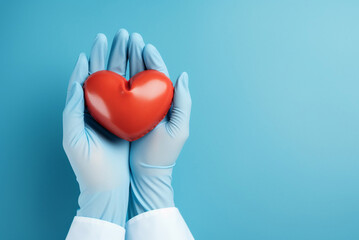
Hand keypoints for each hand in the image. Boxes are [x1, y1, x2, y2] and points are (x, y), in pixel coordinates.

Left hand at [62, 29, 130, 226]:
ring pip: (120, 83)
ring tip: (132, 45)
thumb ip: (72, 111)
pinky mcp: (128, 122)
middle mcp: (98, 110)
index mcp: (82, 112)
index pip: (85, 80)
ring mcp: (114, 115)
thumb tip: (76, 83)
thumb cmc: (88, 166)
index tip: (97, 45)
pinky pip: (132, 98)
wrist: (109, 187)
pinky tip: (143, 71)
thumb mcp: (73, 139)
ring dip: (125, 63)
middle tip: (120, 36)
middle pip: (104, 76)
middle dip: (111, 54)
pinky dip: (137, 83)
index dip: (90, 61)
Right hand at [126, 33, 191, 217]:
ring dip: (126, 62)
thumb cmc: (163, 153)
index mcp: (165, 103)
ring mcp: (136, 109)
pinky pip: (119, 95)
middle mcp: (151, 103)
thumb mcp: (179, 128)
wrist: (146, 175)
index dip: (153, 60)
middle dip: (137, 55)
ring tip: (120, 45)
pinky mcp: (123, 117)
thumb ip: (183, 102)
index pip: (159, 76)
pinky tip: (108, 70)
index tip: (145, 46)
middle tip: (130, 38)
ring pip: (131, 80)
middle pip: (144, 74)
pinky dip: (115, 81)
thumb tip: (183, 76)